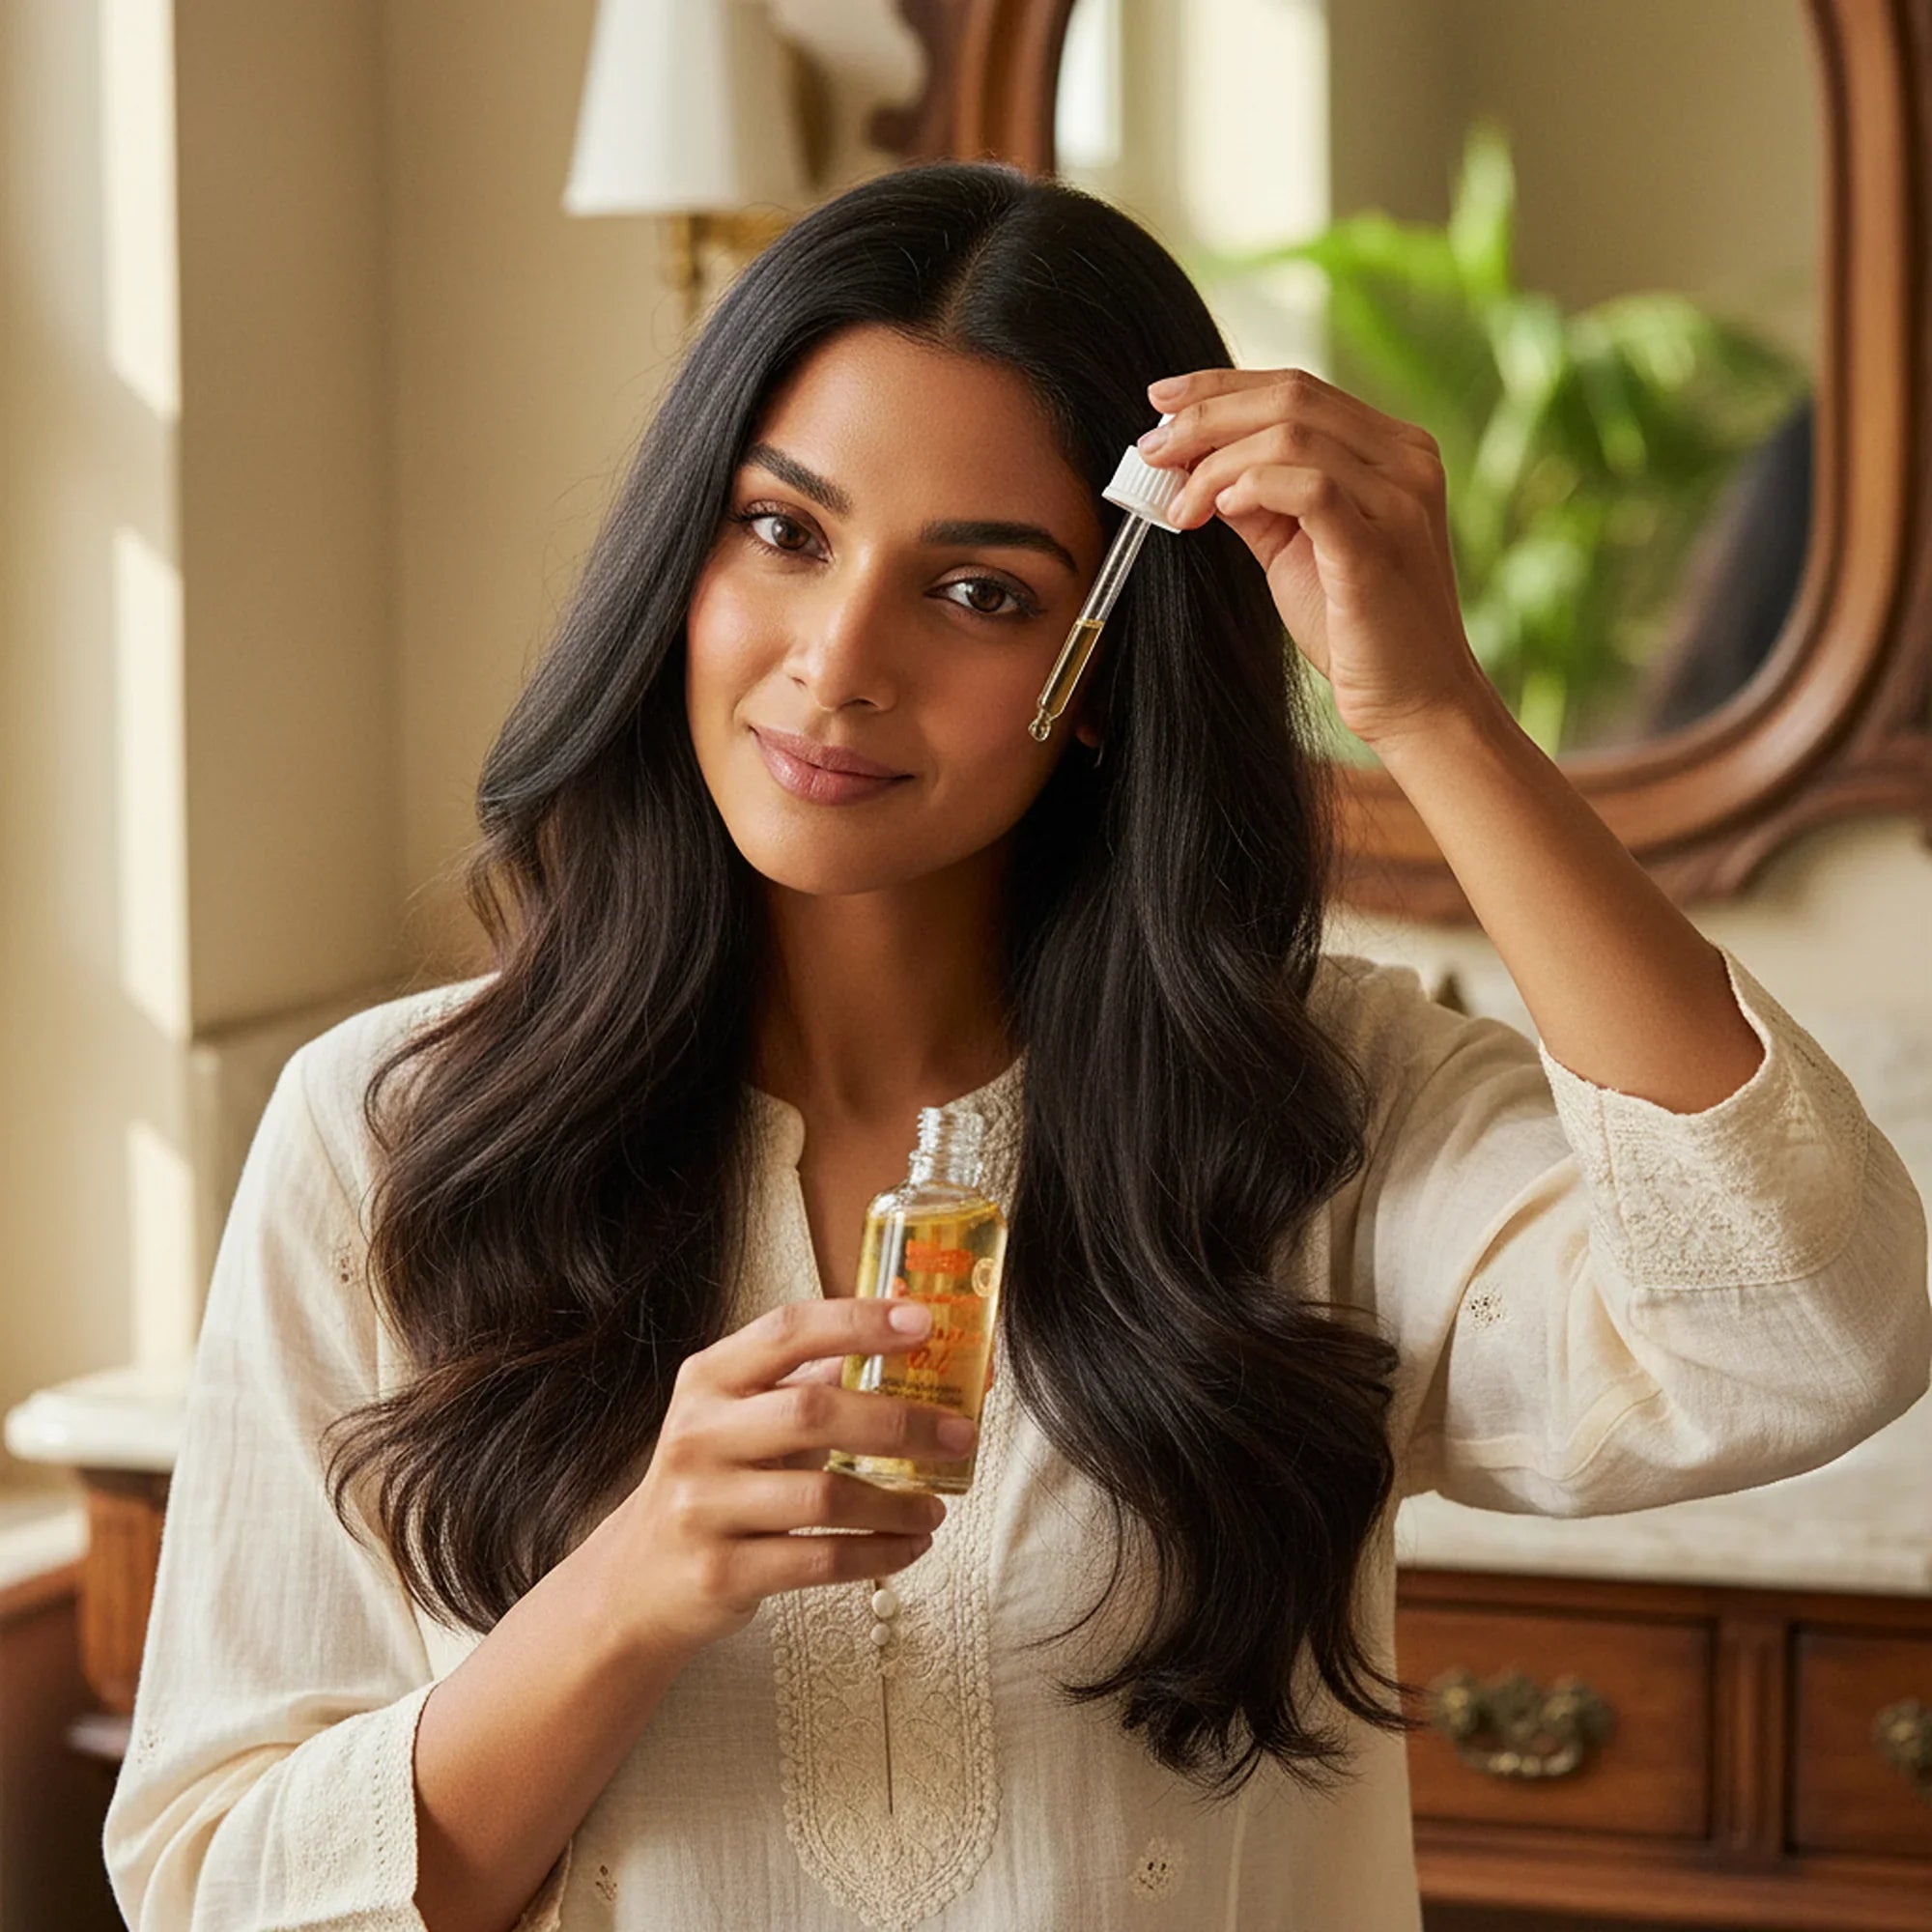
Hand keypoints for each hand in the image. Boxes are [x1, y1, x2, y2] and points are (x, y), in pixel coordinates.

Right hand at [601, 1297, 972, 1657]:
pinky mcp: (720, 1572)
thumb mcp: (740, 1418)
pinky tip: (908, 1547)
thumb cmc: (714, 1481)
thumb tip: (906, 1346)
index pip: (788, 1331)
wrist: (635, 1581)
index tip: (922, 1322)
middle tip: (959, 1435)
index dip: (858, 1322)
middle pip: (813, 1413)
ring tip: (935, 1507)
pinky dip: (877, 1554)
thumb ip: (808, 1382)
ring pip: (824, 1495)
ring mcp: (704, 1506)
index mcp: (709, 1379)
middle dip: (900, 1423)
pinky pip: (818, 1560)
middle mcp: (699, 1434)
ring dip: (896, 1502)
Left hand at [1138, 366, 1490, 749]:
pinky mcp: (1378, 545)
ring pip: (1292, 436)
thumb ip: (1255, 499)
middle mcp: (1406, 461)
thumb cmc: (1357, 629)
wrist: (1413, 700)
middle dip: (1205, 417)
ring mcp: (1399, 499)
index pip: (1297, 389)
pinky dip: (1253, 486)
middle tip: (1151, 450)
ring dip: (1217, 463)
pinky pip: (1310, 487)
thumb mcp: (1294, 548)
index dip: (1221, 387)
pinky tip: (1221, 510)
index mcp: (1392, 449)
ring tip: (1180, 502)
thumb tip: (1191, 463)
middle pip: (1290, 399)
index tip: (1161, 401)